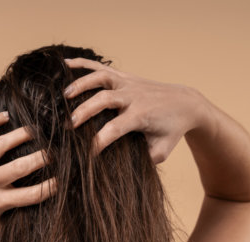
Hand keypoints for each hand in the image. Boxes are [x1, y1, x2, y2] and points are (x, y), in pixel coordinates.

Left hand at [0, 111, 55, 235]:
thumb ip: (13, 227)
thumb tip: (38, 229)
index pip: (31, 195)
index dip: (50, 188)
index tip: (64, 180)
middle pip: (20, 168)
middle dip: (42, 158)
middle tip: (55, 152)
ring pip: (1, 145)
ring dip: (21, 135)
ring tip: (35, 131)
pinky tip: (7, 116)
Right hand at [63, 57, 211, 163]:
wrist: (186, 103)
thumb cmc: (171, 130)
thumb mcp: (162, 150)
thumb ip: (143, 159)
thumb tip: (119, 170)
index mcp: (141, 115)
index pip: (116, 128)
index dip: (100, 141)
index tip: (87, 154)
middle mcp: (133, 96)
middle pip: (104, 100)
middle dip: (84, 111)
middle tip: (67, 125)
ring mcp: (128, 83)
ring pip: (101, 78)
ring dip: (81, 84)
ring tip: (64, 95)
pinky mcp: (124, 76)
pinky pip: (101, 67)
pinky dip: (83, 63)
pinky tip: (65, 63)